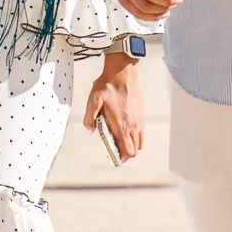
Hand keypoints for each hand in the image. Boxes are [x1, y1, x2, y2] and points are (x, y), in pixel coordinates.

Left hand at [83, 49, 148, 163]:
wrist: (123, 72)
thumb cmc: (108, 85)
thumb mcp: (93, 101)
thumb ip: (89, 118)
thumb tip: (90, 129)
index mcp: (121, 126)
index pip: (127, 150)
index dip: (122, 158)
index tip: (115, 159)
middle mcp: (133, 125)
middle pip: (135, 150)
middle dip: (126, 153)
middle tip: (116, 151)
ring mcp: (139, 120)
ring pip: (140, 141)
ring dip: (132, 145)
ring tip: (121, 141)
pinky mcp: (142, 113)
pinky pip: (142, 131)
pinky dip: (136, 135)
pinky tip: (126, 129)